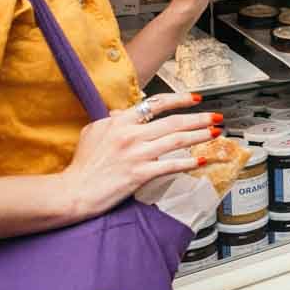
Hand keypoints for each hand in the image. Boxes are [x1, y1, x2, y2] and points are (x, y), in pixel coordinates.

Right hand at [56, 92, 221, 221]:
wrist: (74, 191)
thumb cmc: (82, 164)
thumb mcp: (93, 132)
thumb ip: (111, 120)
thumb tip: (122, 112)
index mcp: (121, 121)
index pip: (156, 104)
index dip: (179, 99)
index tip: (196, 98)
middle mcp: (131, 134)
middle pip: (173, 121)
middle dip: (199, 118)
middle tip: (216, 116)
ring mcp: (137, 154)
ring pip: (177, 140)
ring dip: (200, 136)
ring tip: (215, 133)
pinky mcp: (140, 173)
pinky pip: (171, 165)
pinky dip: (190, 162)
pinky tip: (203, 160)